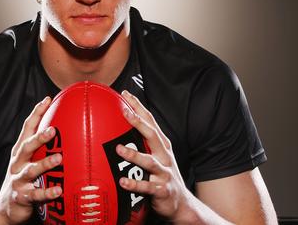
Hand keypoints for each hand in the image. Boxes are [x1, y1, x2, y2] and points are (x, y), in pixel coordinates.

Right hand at [0, 96, 62, 223]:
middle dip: (39, 137)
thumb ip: (42, 148)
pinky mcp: (22, 196)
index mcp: (20, 152)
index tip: (48, 99)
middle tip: (53, 129)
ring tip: (59, 158)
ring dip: (45, 164)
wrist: (5, 208)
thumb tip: (66, 131)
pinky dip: (47, 193)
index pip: (27, 128)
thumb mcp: (28, 161)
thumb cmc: (22, 180)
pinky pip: (36, 195)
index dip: (36, 113)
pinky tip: (58, 190)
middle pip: (27, 146)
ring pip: (31, 170)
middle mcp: (17, 163)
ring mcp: (18, 179)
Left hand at [117, 90, 195, 221]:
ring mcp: (164, 173)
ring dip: (134, 154)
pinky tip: (122, 182)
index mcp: (162, 145)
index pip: (150, 121)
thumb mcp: (156, 157)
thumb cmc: (163, 177)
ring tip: (119, 149)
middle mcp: (164, 156)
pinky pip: (147, 187)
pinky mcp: (162, 190)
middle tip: (124, 111)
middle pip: (152, 135)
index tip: (125, 94)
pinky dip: (135, 184)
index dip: (138, 107)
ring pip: (149, 162)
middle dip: (138, 122)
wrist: (181, 204)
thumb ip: (141, 143)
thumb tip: (117, 130)